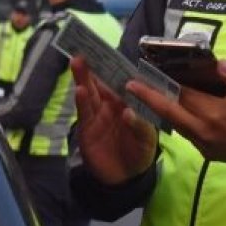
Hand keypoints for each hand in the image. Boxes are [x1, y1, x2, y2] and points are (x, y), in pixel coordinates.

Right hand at [71, 56, 157, 185]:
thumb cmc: (139, 151)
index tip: (107, 49)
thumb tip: (128, 112)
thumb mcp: (147, 139)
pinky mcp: (87, 128)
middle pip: (101, 82)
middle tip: (86, 48)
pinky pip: (84, 113)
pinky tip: (79, 90)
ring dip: (83, 78)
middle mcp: (110, 104)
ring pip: (89, 93)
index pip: (120, 80)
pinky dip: (81, 102)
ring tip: (78, 61)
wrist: (125, 177)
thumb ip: (140, 126)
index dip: (114, 65)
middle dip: (93, 66)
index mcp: (126, 102)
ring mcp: (97, 115)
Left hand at [126, 60, 225, 163]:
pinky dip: (179, 122)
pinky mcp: (208, 154)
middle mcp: (205, 131)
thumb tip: (220, 64)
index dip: (161, 85)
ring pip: (177, 126)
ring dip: (162, 111)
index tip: (142, 75)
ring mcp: (205, 145)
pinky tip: (174, 111)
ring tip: (147, 96)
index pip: (181, 96)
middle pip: (171, 113)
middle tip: (130, 86)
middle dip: (149, 98)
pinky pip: (188, 135)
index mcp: (215, 114)